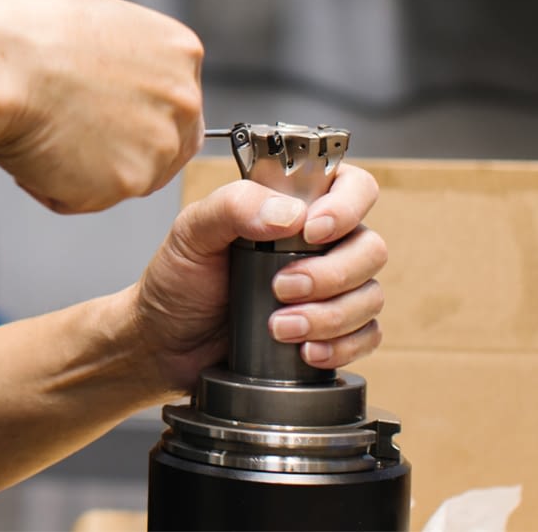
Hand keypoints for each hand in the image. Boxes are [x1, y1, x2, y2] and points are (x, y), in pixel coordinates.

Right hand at [0, 0, 205, 213]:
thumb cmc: (29, 37)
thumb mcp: (102, 31)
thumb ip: (133, 67)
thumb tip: (120, 97)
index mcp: (181, 54)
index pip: (178, 108)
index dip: (136, 123)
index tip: (100, 123)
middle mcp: (183, 101)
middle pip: (165, 151)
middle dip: (120, 155)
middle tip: (67, 139)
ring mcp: (160, 144)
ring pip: (125, 180)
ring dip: (82, 172)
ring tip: (39, 135)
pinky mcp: (127, 182)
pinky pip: (87, 200)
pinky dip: (53, 187)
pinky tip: (31, 152)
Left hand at [126, 164, 386, 395]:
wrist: (166, 342)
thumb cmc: (178, 280)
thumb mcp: (191, 233)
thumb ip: (233, 207)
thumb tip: (288, 213)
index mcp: (292, 206)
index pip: (353, 187)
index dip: (346, 206)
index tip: (312, 231)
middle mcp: (320, 245)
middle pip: (370, 248)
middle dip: (331, 274)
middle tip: (281, 288)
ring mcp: (330, 289)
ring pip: (371, 295)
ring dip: (331, 315)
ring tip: (280, 328)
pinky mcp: (331, 331)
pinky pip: (367, 336)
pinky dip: (342, 346)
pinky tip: (305, 351)